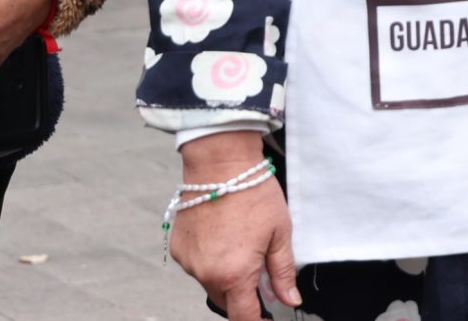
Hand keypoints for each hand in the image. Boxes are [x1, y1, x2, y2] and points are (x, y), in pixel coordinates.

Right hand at [171, 132, 300, 317]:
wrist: (220, 162)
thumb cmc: (253, 193)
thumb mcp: (279, 232)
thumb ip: (282, 271)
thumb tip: (290, 299)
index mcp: (235, 274)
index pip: (243, 317)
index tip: (265, 318)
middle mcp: (207, 274)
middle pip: (226, 301)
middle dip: (242, 294)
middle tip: (257, 269)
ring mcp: (189, 262)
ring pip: (210, 282)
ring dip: (224, 275)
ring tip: (237, 243)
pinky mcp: (178, 248)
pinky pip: (196, 266)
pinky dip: (208, 260)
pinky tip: (219, 236)